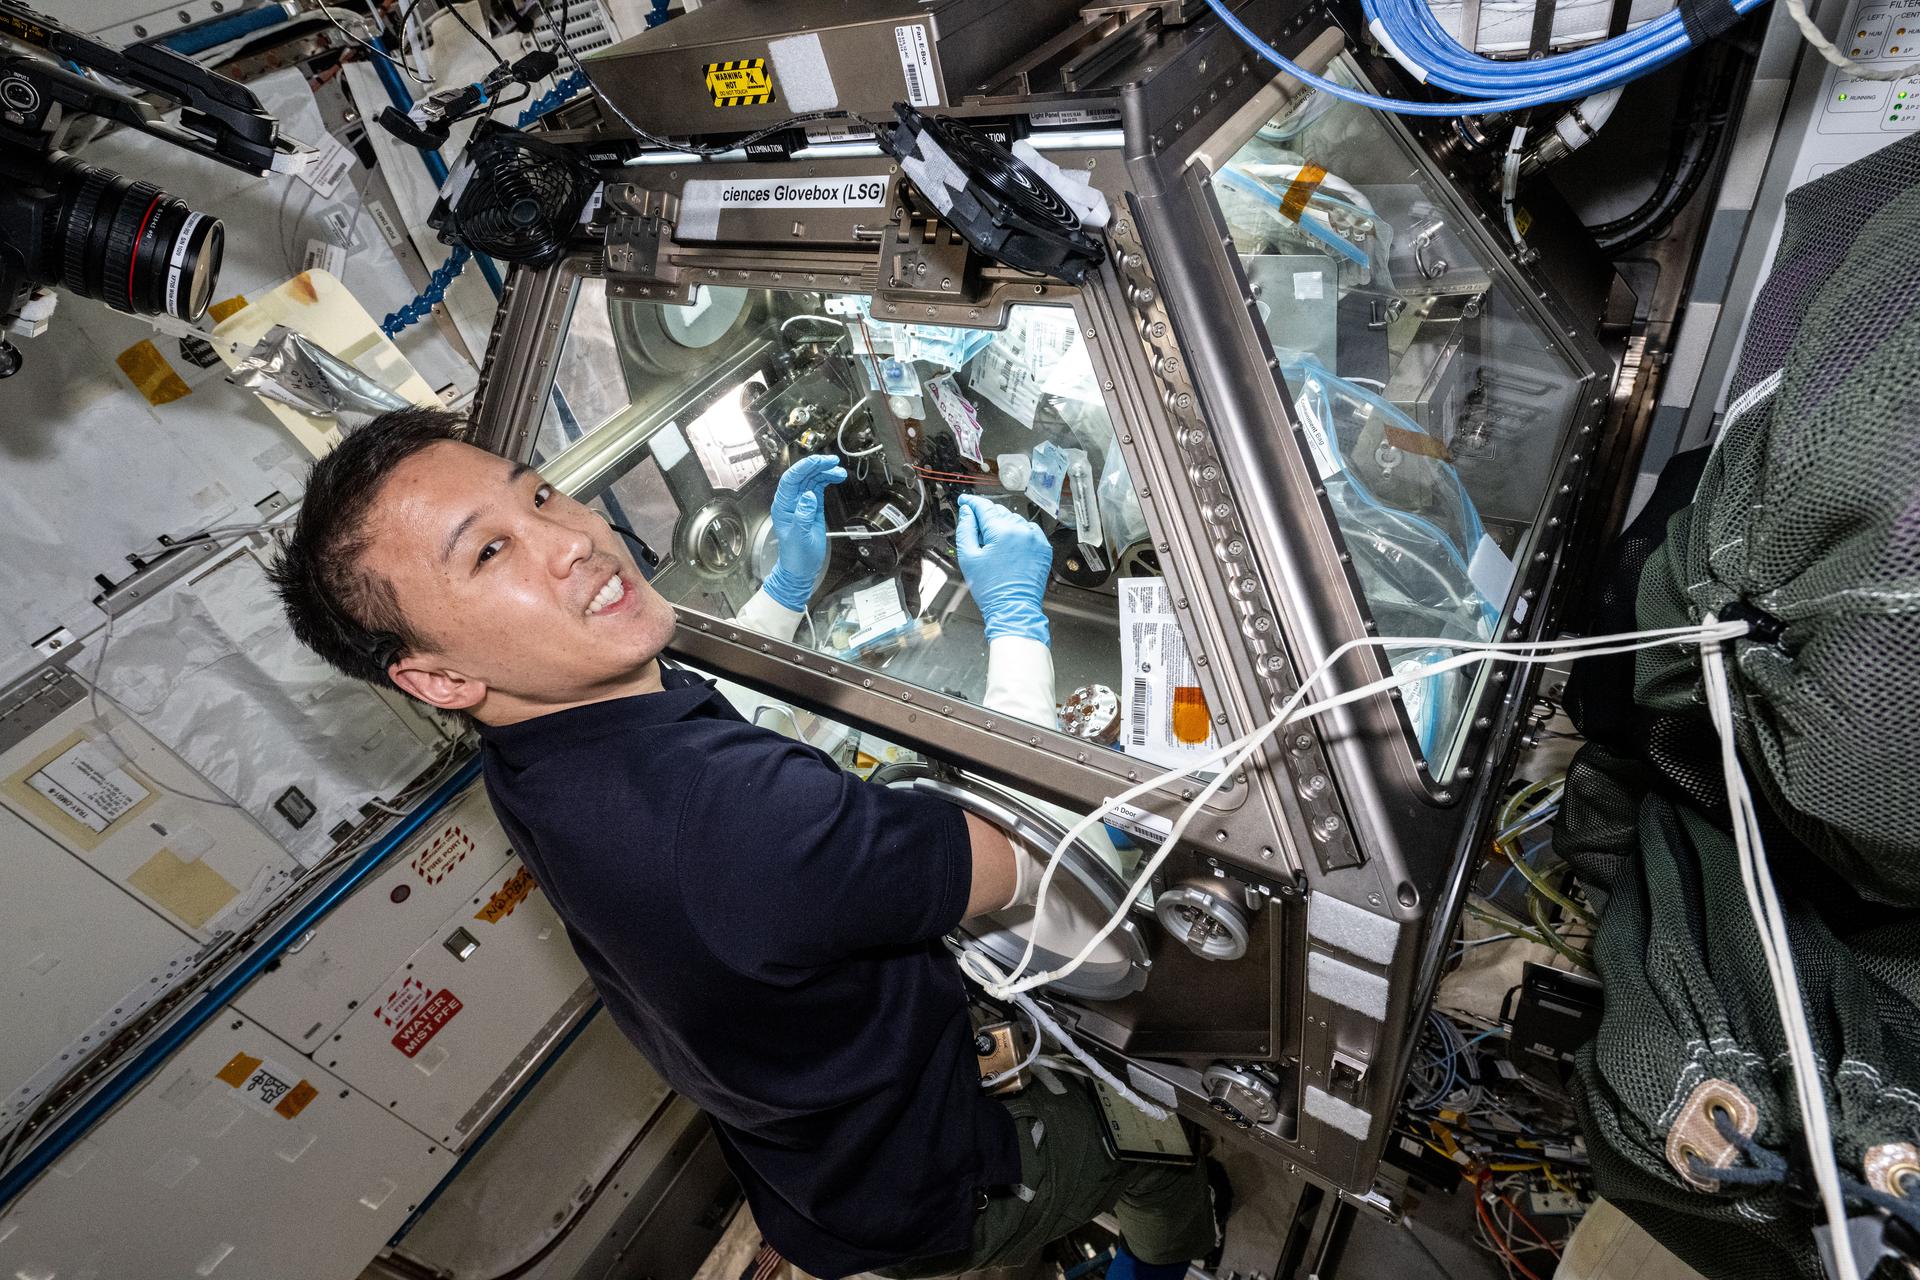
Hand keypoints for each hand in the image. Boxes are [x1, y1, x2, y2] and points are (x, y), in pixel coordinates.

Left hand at [763, 453, 847, 610]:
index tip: (817, 461)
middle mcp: (791, 501)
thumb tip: (808, 496)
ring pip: (811, 480)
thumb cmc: (796, 556)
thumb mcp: (799, 537)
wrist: (801, 568)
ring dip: (824, 472)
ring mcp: (802, 503)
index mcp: (783, 506)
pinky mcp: (812, 507)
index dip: (803, 468)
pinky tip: (836, 477)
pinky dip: (827, 481)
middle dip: (816, 466)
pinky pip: (818, 488)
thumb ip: (803, 516)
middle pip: (802, 476)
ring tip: (839, 471)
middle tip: (832, 461)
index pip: (790, 479)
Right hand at [956, 494, 1050, 643]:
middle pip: (999, 512)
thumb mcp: (968, 557)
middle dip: (986, 515)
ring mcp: (1035, 539)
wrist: (1014, 608)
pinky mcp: (1043, 548)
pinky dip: (1018, 533)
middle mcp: (1022, 530)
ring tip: (992, 541)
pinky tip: (1009, 545)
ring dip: (1002, 524)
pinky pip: (1028, 531)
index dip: (971, 502)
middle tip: (974, 525)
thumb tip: (967, 512)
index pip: (984, 507)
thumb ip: (965, 529)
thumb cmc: (991, 588)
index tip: (964, 501)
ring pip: (1014, 520)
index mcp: (1002, 531)